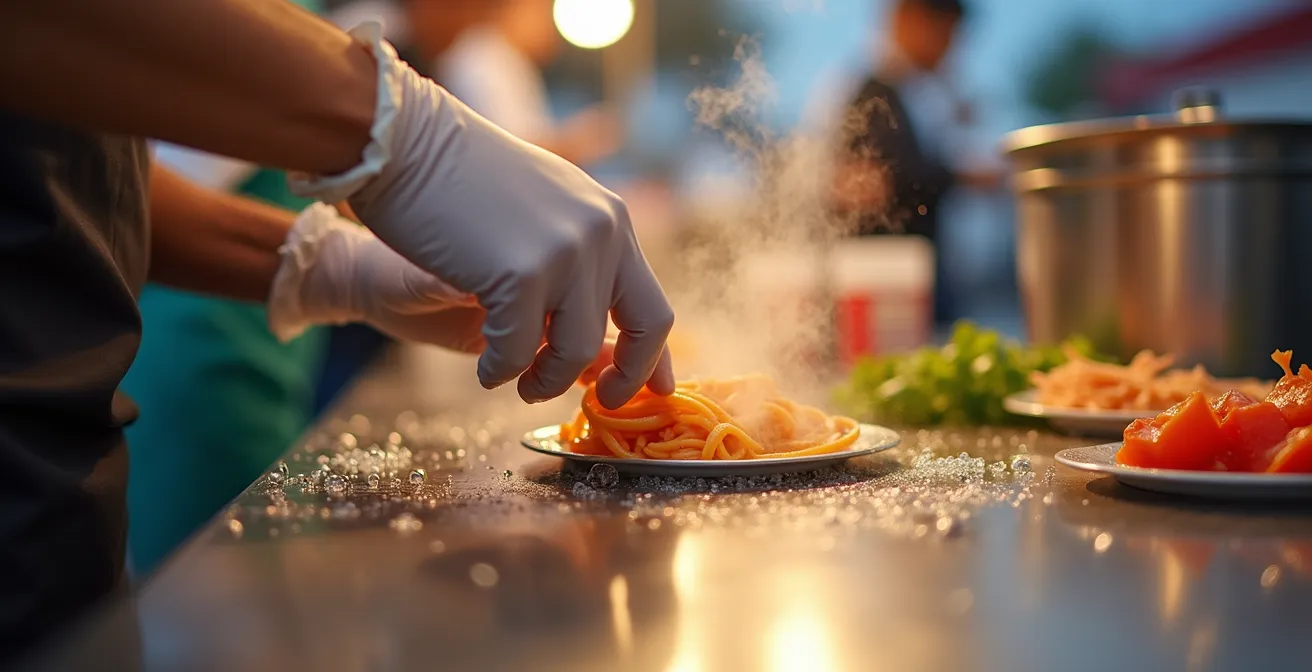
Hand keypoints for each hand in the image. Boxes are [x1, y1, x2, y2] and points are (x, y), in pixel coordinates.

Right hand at [290, 32, 673, 407]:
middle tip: (595, 402)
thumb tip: (606, 359)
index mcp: (610, 220)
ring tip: (517, 382)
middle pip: (644, 329)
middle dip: (626, 379)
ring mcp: (566, 251)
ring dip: (546, 381)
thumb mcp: (540, 223)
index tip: (652, 391)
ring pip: (577, 351)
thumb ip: (575, 278)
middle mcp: (602, 232)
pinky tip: (483, 369)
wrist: (402, 144)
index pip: (653, 303)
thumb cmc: (459, 185)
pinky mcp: (521, 271)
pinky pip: (518, 352)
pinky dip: (499, 371)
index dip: (653, 356)